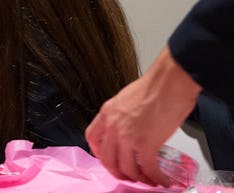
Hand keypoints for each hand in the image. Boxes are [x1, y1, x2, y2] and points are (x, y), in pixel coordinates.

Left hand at [86, 47, 201, 185]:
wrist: (170, 82)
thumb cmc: (156, 86)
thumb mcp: (127, 99)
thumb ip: (124, 115)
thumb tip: (132, 128)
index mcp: (107, 113)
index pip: (92, 138)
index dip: (99, 153)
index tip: (108, 160)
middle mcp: (113, 126)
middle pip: (107, 159)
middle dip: (118, 172)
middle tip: (130, 176)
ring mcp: (128, 136)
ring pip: (126, 168)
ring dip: (138, 178)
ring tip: (149, 180)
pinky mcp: (146, 143)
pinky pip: (148, 168)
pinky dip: (156, 178)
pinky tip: (163, 179)